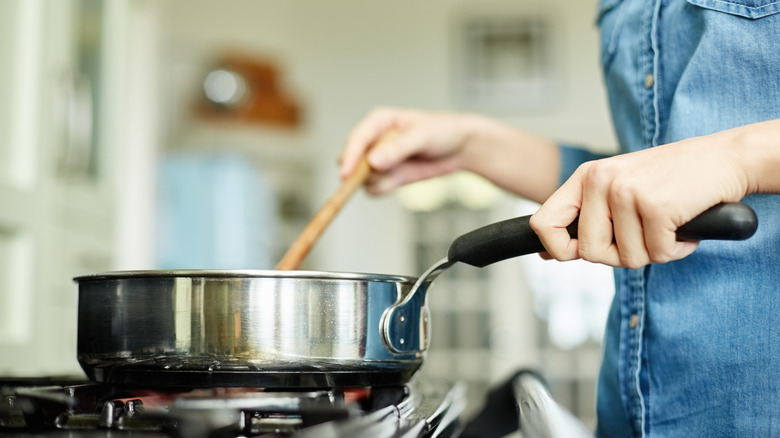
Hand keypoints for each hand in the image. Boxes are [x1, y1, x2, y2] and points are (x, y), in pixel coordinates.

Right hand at [340, 107, 474, 194]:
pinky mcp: (386, 176)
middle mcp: (373, 141)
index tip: (346, 174)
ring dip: (377, 181)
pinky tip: (401, 181)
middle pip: (352, 161)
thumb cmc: (442, 131)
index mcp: (378, 122)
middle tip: (382, 174)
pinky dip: (384, 189)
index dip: (350, 157)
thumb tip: (373, 162)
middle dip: (362, 172)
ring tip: (401, 172)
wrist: (460, 147)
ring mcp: (378, 160)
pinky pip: (374, 189)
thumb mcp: (422, 136)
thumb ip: (397, 149)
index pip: (356, 139)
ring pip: (362, 178)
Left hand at [529, 130, 753, 267]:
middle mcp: (600, 181)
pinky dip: (676, 249)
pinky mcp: (655, 206)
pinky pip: (658, 255)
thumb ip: (584, 218)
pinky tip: (684, 225)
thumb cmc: (671, 179)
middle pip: (589, 252)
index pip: (543, 223)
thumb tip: (546, 254)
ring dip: (654, 251)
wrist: (726, 158)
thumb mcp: (618, 189)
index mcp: (586, 177)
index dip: (557, 249)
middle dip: (620, 254)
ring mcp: (626, 192)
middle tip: (644, 234)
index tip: (576, 254)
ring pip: (627, 258)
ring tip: (667, 223)